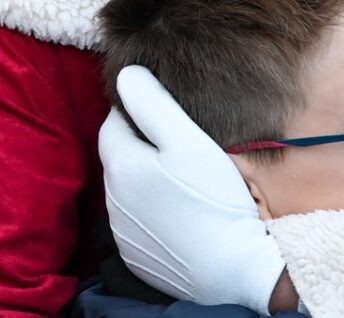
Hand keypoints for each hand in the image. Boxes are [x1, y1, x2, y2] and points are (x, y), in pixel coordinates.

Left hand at [99, 66, 287, 311]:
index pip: (114, 120)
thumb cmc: (213, 199)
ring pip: (127, 188)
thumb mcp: (189, 141)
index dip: (138, 109)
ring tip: (183, 177)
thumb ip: (154, 103)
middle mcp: (111, 198)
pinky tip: (181, 211)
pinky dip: (153, 210)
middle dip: (141, 143)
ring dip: (146, 177)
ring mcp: (122, 231)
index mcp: (120, 164)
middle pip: (120, 155)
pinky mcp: (135, 254)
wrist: (231, 270)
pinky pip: (138, 220)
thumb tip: (127, 73)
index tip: (167, 109)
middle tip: (179, 140)